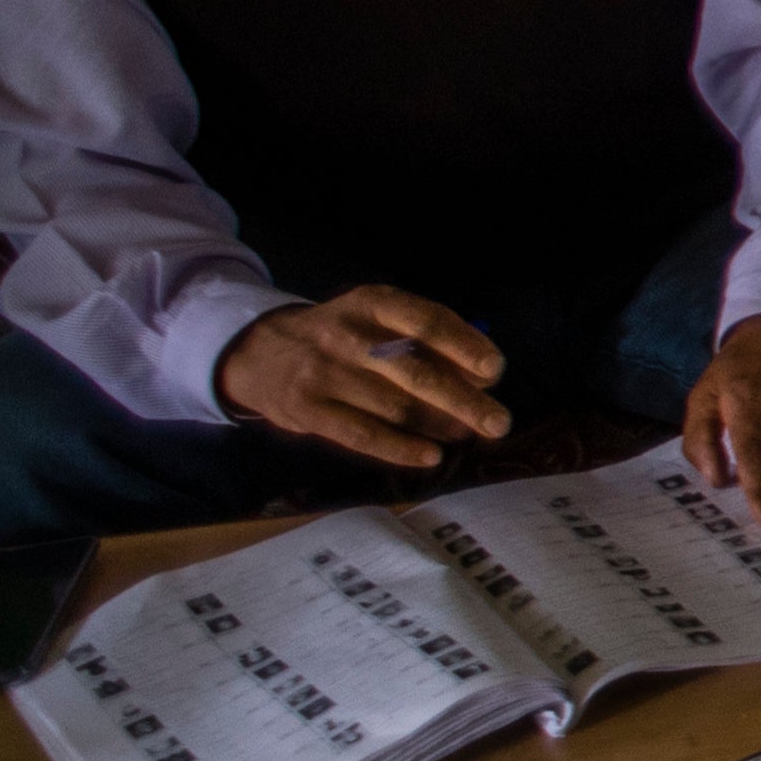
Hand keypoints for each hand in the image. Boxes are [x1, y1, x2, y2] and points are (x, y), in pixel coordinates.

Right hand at [215, 285, 511, 477]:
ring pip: (394, 406)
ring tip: (468, 434)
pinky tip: (432, 456)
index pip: (427, 321)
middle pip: (415, 371)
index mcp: (372, 303)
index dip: (464, 346)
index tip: (495, 370)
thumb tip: (484, 378)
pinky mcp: (307, 410)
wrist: (260, 352)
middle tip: (499, 422)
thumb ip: (427, 340)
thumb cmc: (343, 337)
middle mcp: (347, 335)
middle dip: (463, 399)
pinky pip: (362, 434)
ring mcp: (323, 374)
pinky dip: (401, 448)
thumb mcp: (377, 320)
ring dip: (439, 425)